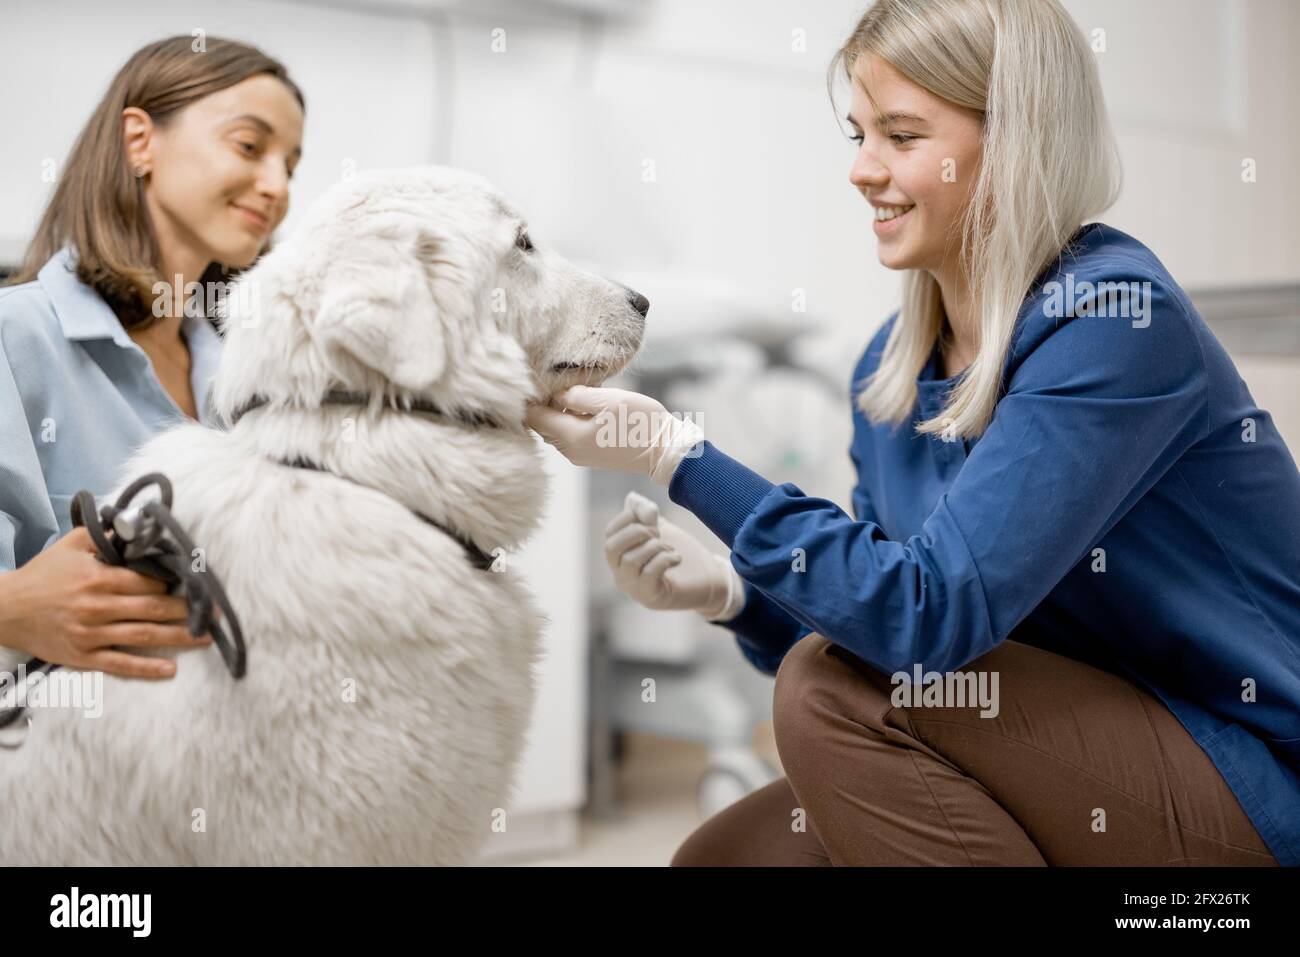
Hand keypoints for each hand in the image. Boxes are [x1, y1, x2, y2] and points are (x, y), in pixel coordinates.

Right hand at [0, 527, 211, 678]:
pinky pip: (120, 664)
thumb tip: (138, 526)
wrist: (6, 609)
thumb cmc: (44, 574)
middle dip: (189, 610)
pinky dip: (147, 668)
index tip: (196, 585)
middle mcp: (98, 606)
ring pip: (144, 636)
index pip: (149, 581)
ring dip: (179, 637)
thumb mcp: (71, 545)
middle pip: (154, 608)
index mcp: (99, 577)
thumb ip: (106, 536)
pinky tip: (171, 670)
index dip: (174, 583)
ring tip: (206, 638)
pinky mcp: (83, 657)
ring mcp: (92, 634)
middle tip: (216, 613)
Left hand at [525, 385, 704, 485]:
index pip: (533, 417)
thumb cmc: (640, 422)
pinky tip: (586, 407)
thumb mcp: (609, 399)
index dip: (530, 398)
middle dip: (544, 404)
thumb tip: (556, 394)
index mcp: (570, 436)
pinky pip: (569, 436)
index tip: (537, 379)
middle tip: (559, 382)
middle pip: (541, 425)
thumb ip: (577, 395)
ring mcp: (579, 455)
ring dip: (559, 412)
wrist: (664, 450)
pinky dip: (569, 420)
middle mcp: (569, 450)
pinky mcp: (589, 455)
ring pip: (555, 430)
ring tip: (575, 392)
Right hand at [604, 491, 743, 620]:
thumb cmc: (680, 552)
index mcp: (621, 555)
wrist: (707, 581)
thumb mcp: (661, 527)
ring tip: (670, 548)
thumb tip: (632, 499)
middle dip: (636, 533)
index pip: (610, 532)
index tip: (652, 515)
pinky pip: (649, 573)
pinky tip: (676, 558)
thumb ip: (646, 513)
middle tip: (658, 533)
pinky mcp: (651, 596)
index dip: (629, 517)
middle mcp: (621, 573)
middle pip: (611, 547)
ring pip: (630, 561)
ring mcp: (633, 587)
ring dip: (655, 547)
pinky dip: (665, 559)